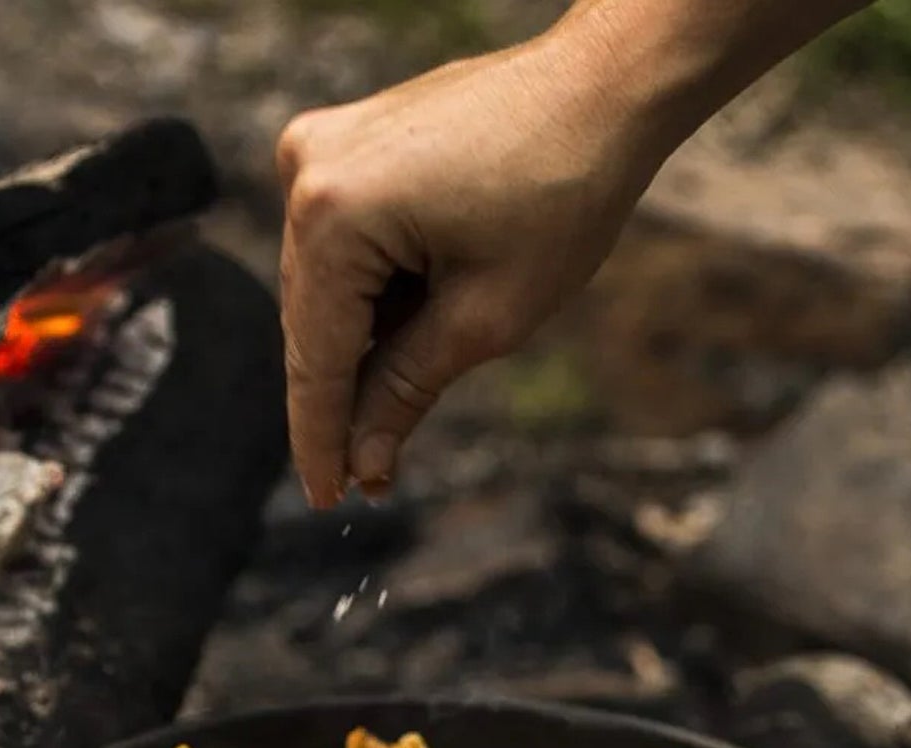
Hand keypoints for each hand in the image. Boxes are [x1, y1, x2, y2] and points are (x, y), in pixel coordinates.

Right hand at [276, 22, 671, 507]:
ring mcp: (319, 150)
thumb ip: (406, 392)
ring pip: (325, 290)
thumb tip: (364, 465)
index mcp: (334, 215)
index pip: (316, 359)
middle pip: (312, 326)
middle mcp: (306, 172)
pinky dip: (370, 298)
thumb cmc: (561, 192)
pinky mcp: (344, 145)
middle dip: (342, 402)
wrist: (603, 87)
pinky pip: (343, 249)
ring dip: (359, 352)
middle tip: (368, 479)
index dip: (322, 439)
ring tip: (393, 417)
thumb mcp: (485, 318)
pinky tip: (406, 337)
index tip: (327, 498)